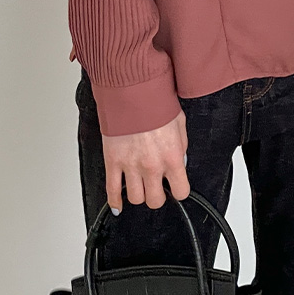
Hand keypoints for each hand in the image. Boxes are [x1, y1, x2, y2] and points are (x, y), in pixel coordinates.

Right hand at [68, 43, 188, 211]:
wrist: (131, 89)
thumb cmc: (155, 101)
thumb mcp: (179, 123)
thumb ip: (180, 146)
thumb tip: (178, 161)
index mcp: (172, 157)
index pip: (181, 192)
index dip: (178, 189)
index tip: (175, 186)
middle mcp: (152, 166)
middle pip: (155, 200)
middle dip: (157, 195)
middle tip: (156, 186)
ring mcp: (131, 166)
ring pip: (136, 198)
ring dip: (138, 194)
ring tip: (139, 185)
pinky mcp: (113, 162)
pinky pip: (112, 190)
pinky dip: (115, 201)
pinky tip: (118, 205)